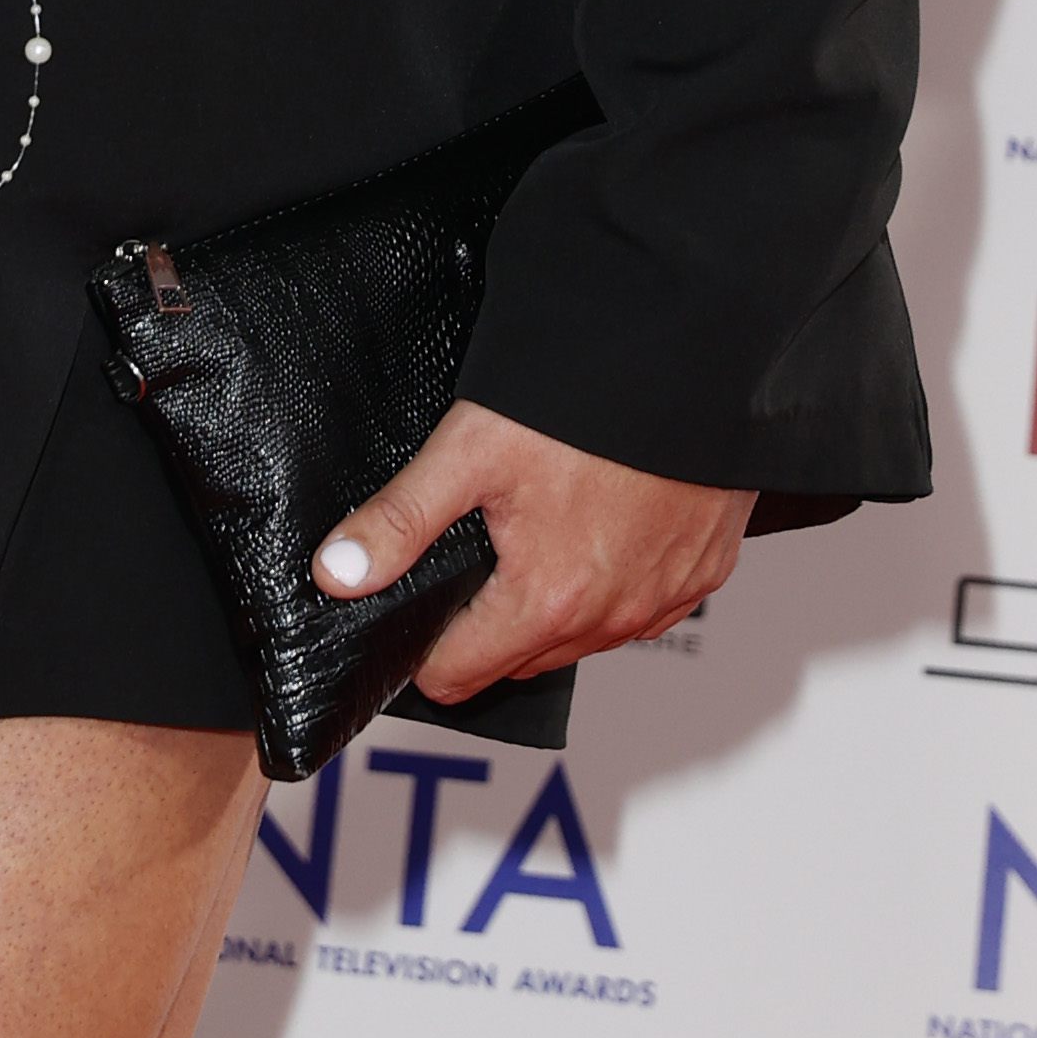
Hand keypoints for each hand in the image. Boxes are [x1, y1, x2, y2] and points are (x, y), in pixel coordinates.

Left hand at [310, 396, 754, 700]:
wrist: (691, 361)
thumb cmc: (583, 402)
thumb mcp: (471, 450)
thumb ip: (401, 519)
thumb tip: (337, 574)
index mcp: (547, 601)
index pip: (456, 676)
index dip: (422, 646)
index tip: (415, 603)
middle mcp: (611, 620)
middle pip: (517, 660)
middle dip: (485, 621)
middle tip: (474, 547)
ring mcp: (661, 602)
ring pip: (580, 637)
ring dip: (550, 604)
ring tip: (535, 525)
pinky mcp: (700, 575)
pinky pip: (638, 606)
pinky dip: (611, 581)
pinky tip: (598, 521)